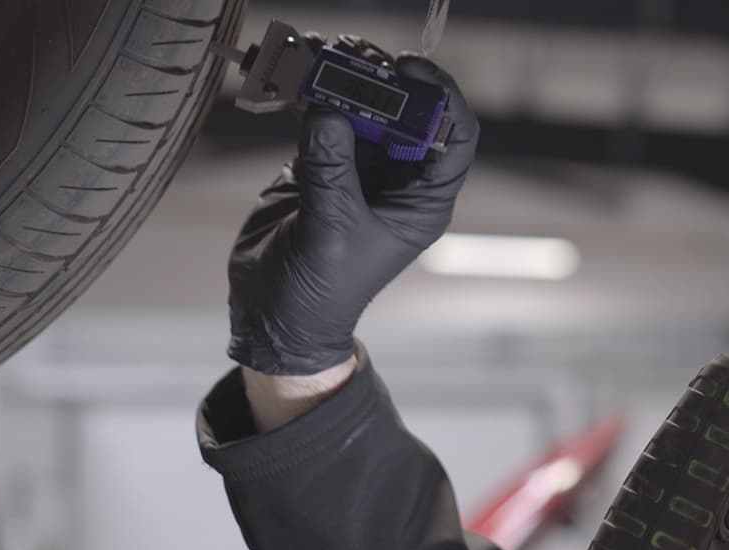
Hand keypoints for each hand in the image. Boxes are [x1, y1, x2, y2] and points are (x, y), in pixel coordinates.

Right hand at [226, 56, 478, 375]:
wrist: (274, 313)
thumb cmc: (320, 291)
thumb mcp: (330, 231)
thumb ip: (329, 171)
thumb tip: (327, 111)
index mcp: (422, 202)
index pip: (454, 138)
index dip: (442, 97)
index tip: (411, 70)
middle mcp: (397, 180)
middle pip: (405, 113)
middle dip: (382, 80)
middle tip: (349, 57)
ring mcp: (359, 170)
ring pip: (362, 110)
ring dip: (341, 81)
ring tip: (315, 57)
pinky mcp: (321, 164)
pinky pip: (321, 119)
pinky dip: (308, 97)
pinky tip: (292, 79)